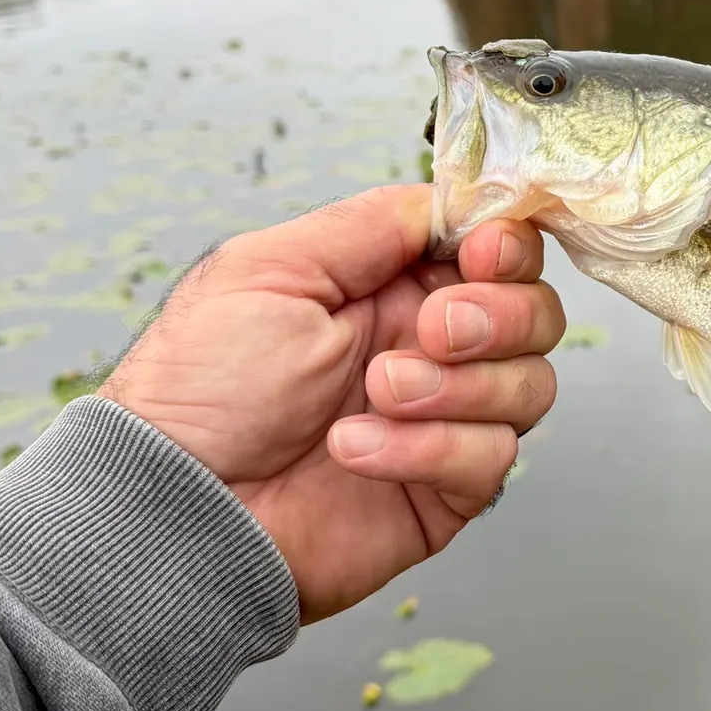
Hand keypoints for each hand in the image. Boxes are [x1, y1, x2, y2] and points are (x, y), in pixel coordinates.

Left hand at [98, 185, 564, 621]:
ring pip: (530, 384)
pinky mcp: (446, 488)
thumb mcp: (272, 268)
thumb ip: (372, 222)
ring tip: (377, 393)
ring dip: (457, 386)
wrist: (175, 509)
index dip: (508, 247)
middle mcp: (431, 346)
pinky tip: (359, 449)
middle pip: (536, 312)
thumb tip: (456, 200)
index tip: (484, 255)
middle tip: (433, 329)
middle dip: (498, 316)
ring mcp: (445, 417)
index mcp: (395, 285)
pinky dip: (430, 448)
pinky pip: (492, 457)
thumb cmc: (200, 390)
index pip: (498, 250)